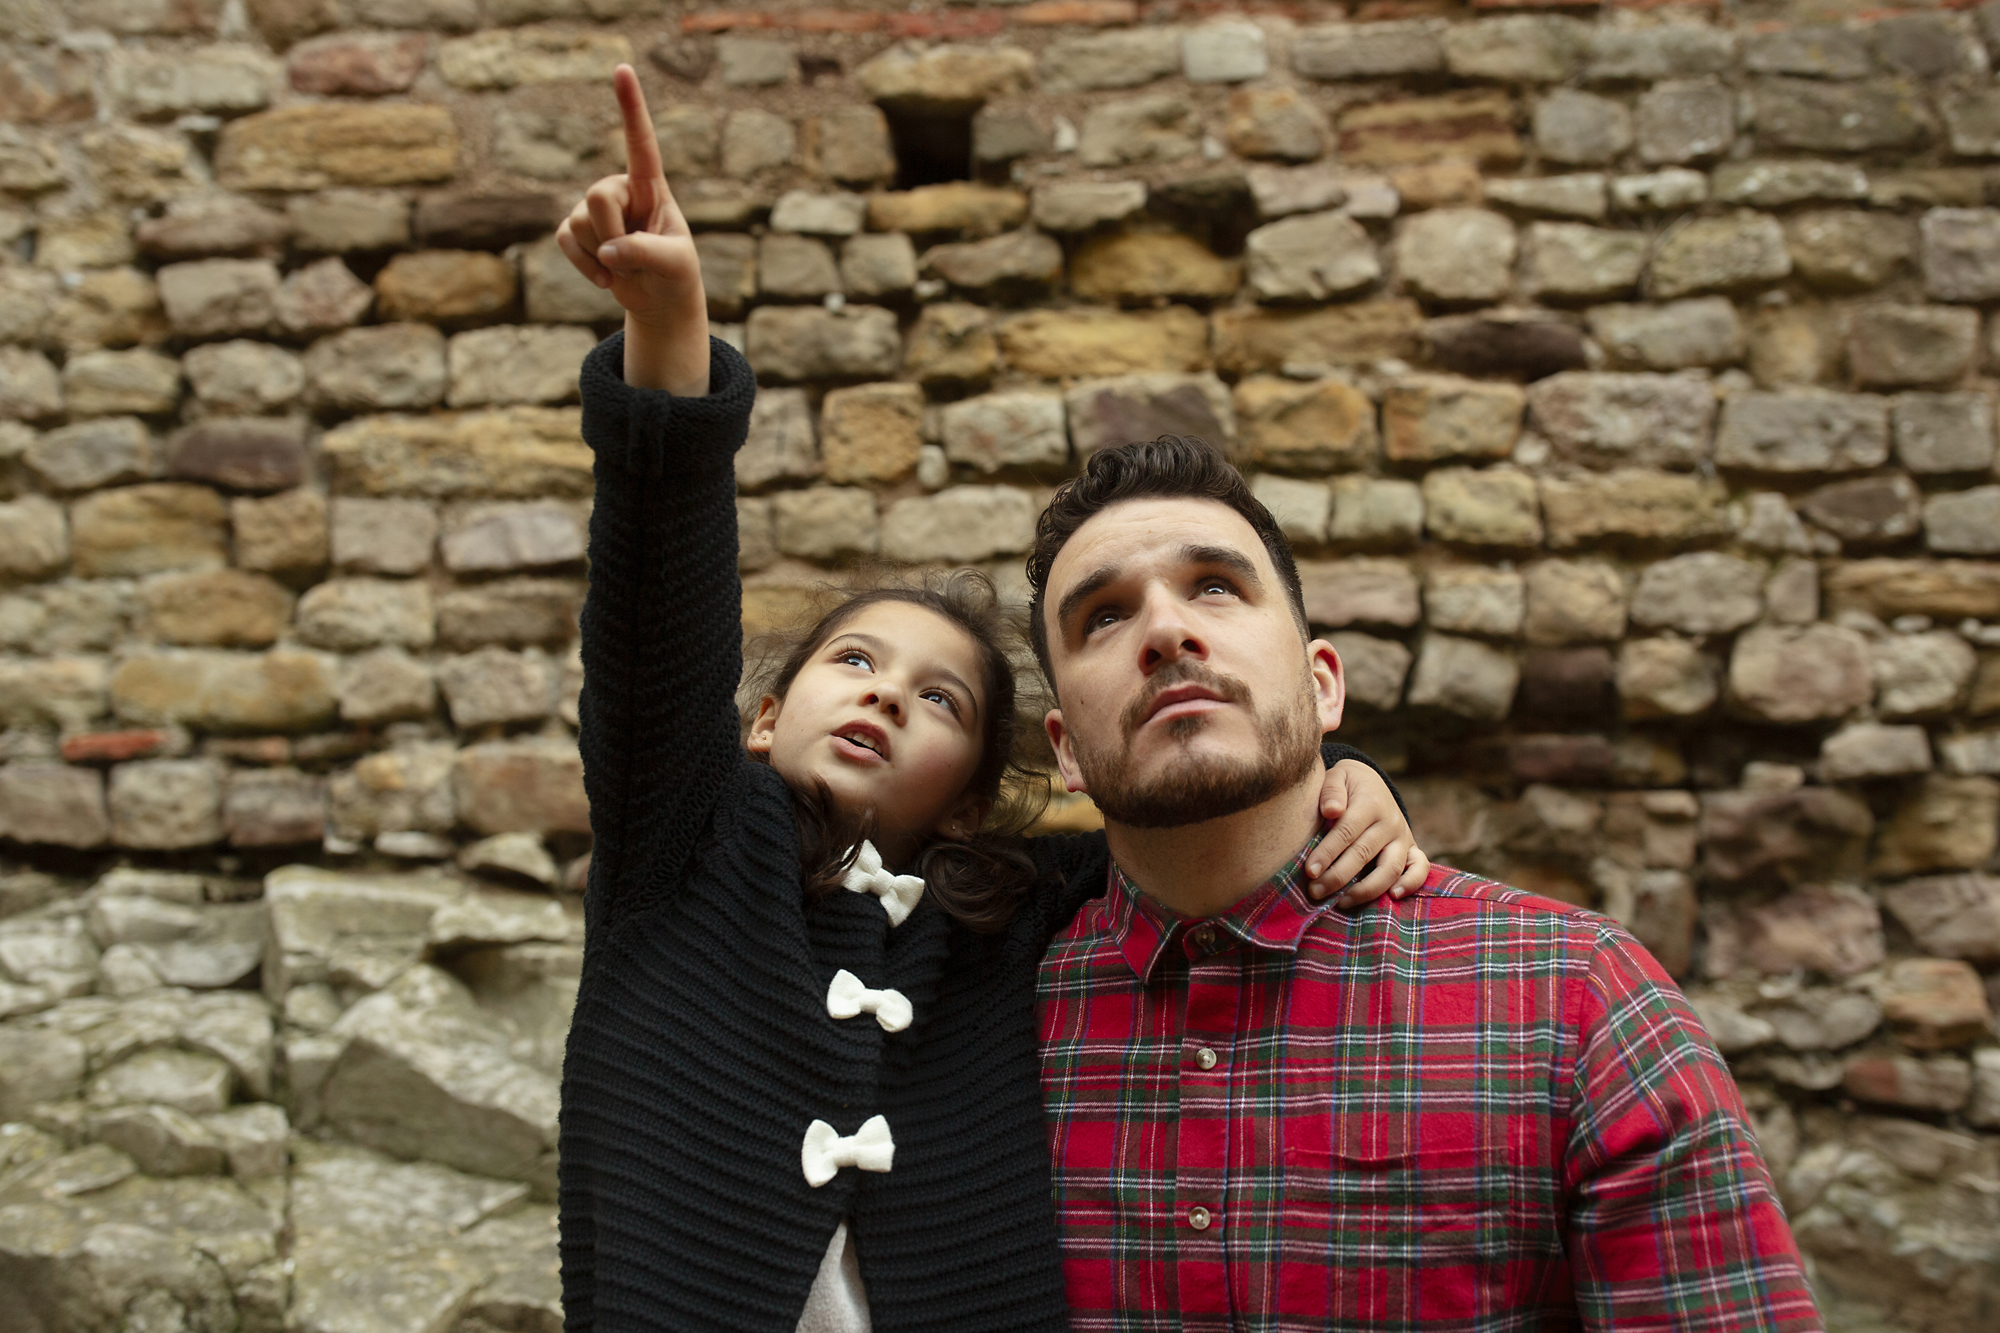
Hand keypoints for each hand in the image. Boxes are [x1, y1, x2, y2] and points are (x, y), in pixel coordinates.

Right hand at [554, 63, 707, 393]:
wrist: (660, 298)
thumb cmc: (675, 273)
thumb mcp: (674, 264)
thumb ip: (645, 253)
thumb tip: (607, 250)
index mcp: (651, 186)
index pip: (641, 142)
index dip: (630, 107)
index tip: (623, 68)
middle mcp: (621, 189)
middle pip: (596, 197)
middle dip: (611, 235)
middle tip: (634, 260)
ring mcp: (595, 209)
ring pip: (579, 223)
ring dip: (603, 256)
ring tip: (626, 267)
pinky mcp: (577, 231)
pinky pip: (564, 240)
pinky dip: (583, 265)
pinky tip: (605, 279)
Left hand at [1303, 760, 1430, 908]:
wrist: (1372, 783)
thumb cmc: (1346, 786)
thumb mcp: (1337, 777)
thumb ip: (1331, 790)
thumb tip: (1331, 810)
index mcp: (1369, 802)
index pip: (1346, 832)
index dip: (1327, 853)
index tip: (1309, 871)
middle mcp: (1390, 821)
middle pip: (1364, 854)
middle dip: (1337, 876)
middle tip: (1315, 892)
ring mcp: (1403, 837)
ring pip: (1390, 868)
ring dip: (1366, 889)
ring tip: (1342, 902)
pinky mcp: (1412, 849)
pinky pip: (1420, 869)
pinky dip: (1411, 884)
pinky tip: (1392, 897)